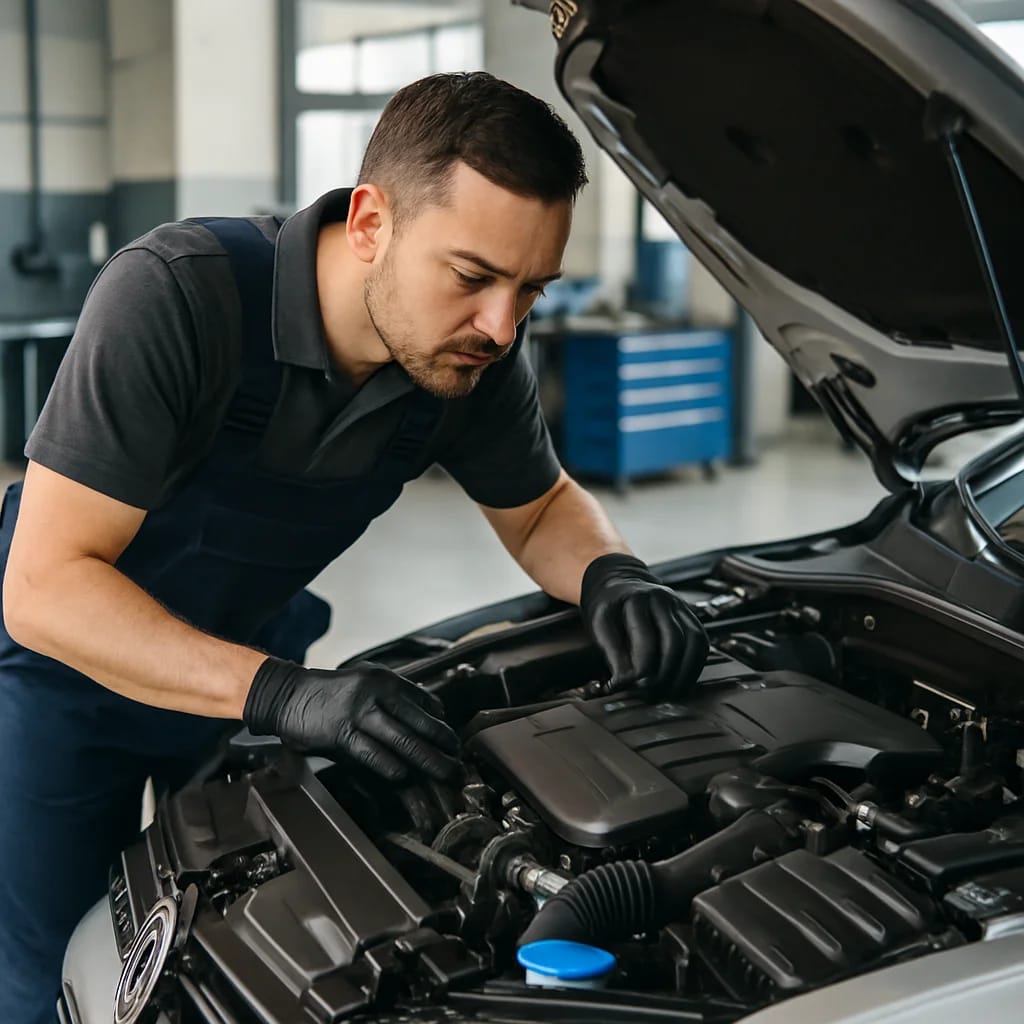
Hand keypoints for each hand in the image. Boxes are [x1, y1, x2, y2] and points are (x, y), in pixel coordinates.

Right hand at [243, 657, 459, 781]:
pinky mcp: (341, 732)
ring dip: (428, 759)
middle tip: (460, 760)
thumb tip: (429, 715)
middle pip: (419, 722)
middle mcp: (375, 691)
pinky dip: (390, 765)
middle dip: (444, 744)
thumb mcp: (365, 684)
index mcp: (385, 679)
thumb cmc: (329, 694)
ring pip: (403, 739)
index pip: (425, 701)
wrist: (289, 694)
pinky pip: (372, 752)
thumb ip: (393, 700)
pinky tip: (404, 776)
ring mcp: (359, 711)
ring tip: (445, 772)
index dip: (442, 724)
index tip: (453, 741)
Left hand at [579, 553, 708, 699]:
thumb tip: (624, 684)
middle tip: (649, 696)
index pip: (644, 640)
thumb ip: (611, 652)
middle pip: (673, 642)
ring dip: (682, 675)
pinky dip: (693, 667)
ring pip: (693, 643)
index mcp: (636, 599)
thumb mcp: (599, 625)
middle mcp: (662, 599)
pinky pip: (700, 644)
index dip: (637, 670)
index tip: (626, 687)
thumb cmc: (608, 608)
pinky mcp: (691, 617)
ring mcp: (680, 606)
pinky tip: (680, 683)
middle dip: (663, 675)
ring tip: (666, 695)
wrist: (620, 584)